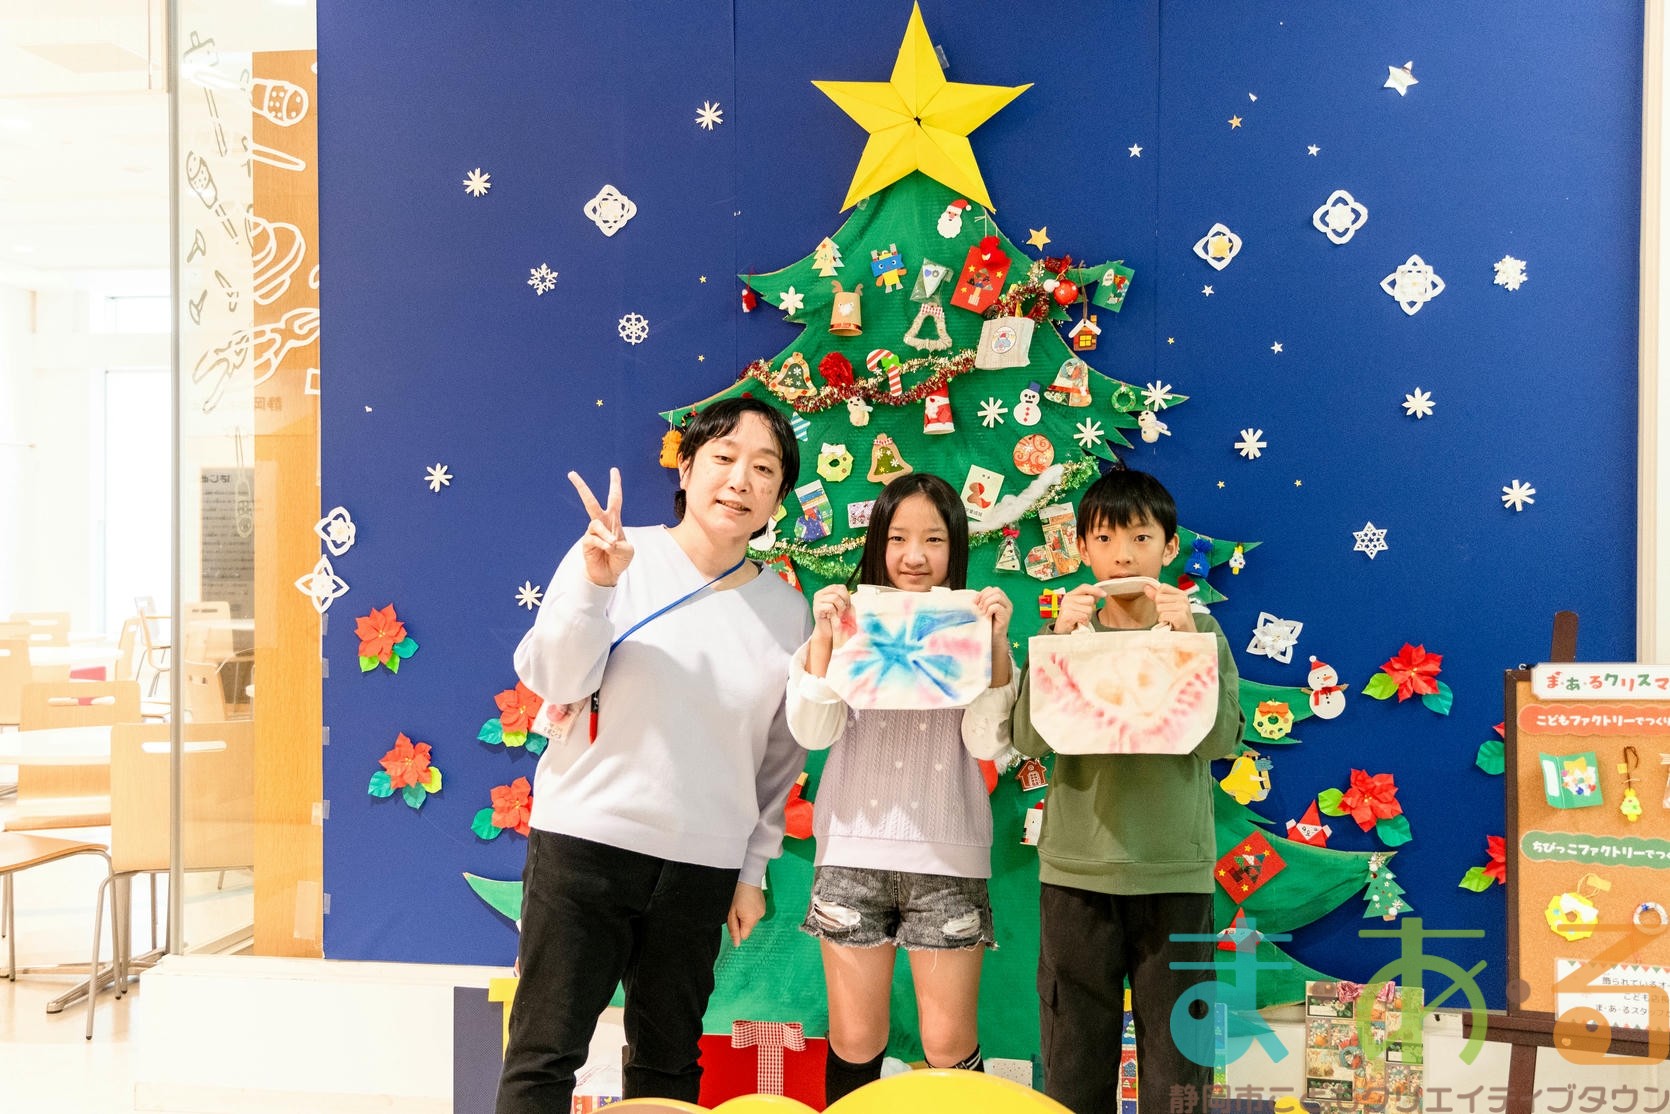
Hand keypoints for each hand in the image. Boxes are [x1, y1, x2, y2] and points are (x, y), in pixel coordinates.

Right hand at [569, 468, 633, 586]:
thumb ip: (621, 544)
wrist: (609, 574)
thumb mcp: (628, 550)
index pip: (614, 498)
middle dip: (581, 487)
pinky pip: (593, 538)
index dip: (615, 484)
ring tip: (612, 545)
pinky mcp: (586, 542)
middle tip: (571, 473)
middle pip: (590, 502)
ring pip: (596, 524)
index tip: (614, 470)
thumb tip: (608, 541)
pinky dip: (602, 543)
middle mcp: (601, 523)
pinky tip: (608, 549)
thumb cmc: (619, 559)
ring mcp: (592, 532)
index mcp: (614, 520)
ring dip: (606, 534)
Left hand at [727, 882, 765, 945]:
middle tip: (737, 909)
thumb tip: (737, 944)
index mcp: (751, 920)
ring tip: (743, 903)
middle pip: (748, 928)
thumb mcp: (731, 913)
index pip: (744, 935)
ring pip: (752, 921)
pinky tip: (749, 901)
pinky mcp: (764, 906)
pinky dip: (751, 910)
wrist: (747, 878)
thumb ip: (733, 929)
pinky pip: (756, 914)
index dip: (737, 929)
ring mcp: (763, 911)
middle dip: (742, 921)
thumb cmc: (737, 894)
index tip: (734, 918)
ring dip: (746, 915)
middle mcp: (759, 917)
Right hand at [810, 584, 852, 636]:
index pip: (840, 587)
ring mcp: (817, 600)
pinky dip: (835, 612)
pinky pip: (830, 606)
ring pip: (835, 598)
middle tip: (844, 610)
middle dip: (845, 600)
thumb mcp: (840, 605)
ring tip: (840, 614)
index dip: (847, 595)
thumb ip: (843, 597)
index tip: (847, 605)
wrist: (826, 630)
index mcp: (826, 591)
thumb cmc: (834, 617)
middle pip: (837, 590)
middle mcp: (819, 593)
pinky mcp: (816, 608)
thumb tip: (851, 593)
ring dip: (841, 607)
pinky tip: (834, 617)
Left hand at [975, 586, 1011, 641]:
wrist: (993, 639)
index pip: (992, 589)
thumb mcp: (983, 610)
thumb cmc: (988, 625)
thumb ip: (981, 603)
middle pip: (996, 590)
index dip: (982, 593)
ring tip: (982, 612)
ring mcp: (1008, 609)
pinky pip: (997, 607)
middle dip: (984, 597)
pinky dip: (989, 610)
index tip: (975, 602)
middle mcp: (1006, 603)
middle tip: (979, 607)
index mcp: (1001, 600)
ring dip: (986, 603)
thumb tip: (973, 600)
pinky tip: (986, 617)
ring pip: (997, 596)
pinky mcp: (1006, 616)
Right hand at [1052, 583, 1105, 633]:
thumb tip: (1099, 594)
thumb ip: (1087, 600)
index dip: (1095, 590)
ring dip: (1087, 617)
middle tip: (1082, 614)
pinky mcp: (1067, 615)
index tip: (1104, 594)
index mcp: (1070, 595)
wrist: (1061, 631)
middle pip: (1090, 599)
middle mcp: (1068, 599)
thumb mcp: (1080, 607)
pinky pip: (1084, 617)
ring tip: (1079, 620)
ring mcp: (1067, 606)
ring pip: (1088, 609)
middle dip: (1090, 608)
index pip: (1084, 587)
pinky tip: (1078, 623)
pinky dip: (1083, 622)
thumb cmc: (1072, 620)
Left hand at [1146, 582, 1196, 631]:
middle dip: (1160, 609)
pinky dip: (1163, 622)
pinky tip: (1170, 625)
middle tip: (1169, 616)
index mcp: (1181, 594)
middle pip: (1159, 597)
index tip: (1167, 607)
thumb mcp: (1168, 607)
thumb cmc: (1177, 623)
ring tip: (1170, 621)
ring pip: (1159, 607)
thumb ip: (1157, 596)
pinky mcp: (1181, 617)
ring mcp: (1183, 608)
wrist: (1188, 638)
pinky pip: (1163, 615)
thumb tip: (1146, 587)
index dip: (1160, 598)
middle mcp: (1184, 599)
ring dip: (1162, 616)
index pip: (1162, 587)